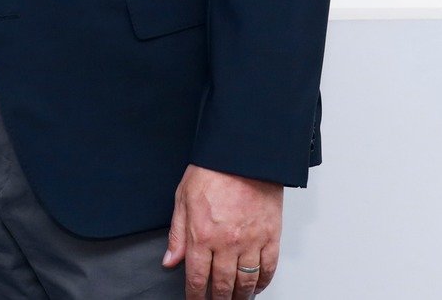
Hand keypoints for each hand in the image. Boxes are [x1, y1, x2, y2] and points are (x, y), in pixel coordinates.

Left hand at [162, 165, 282, 297]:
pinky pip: (268, 268)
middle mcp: (227, 243)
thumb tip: (170, 260)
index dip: (195, 295)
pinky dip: (263, 281)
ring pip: (246, 281)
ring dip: (240, 296)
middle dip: (218, 299)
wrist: (244, 156)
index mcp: (202, 235)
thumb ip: (177, 234)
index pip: (197, 277)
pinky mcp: (271, 236)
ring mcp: (251, 241)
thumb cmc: (212, 171)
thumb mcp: (183, 198)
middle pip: (223, 284)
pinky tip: (256, 286)